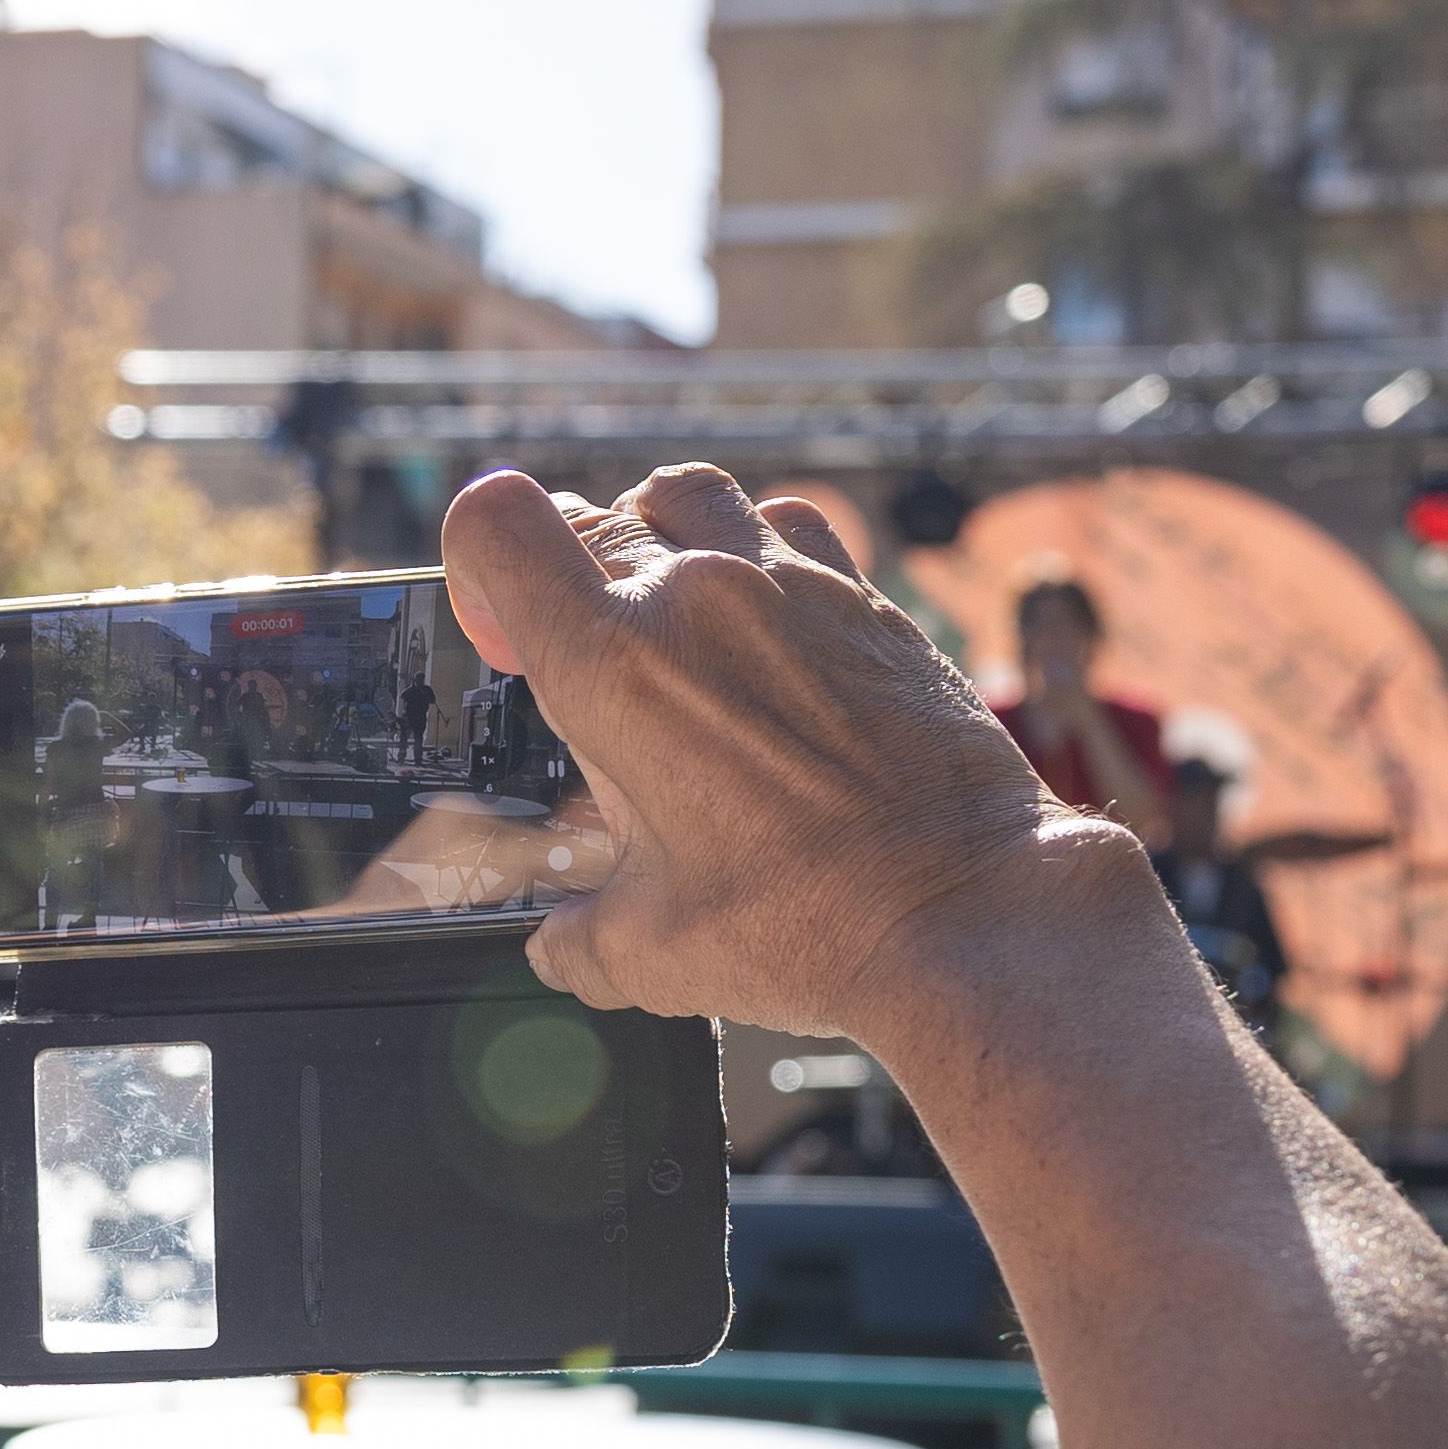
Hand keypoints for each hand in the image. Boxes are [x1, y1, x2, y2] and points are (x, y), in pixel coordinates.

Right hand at [440, 464, 1107, 1039]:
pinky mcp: (868, 599)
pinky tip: (768, 630)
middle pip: (588, 516)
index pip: (498, 522)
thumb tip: (560, 944)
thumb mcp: (653, 954)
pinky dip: (757, 555)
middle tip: (590, 671)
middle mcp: (697, 595)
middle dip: (567, 581)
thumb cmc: (813, 926)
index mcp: (614, 667)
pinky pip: (788, 527)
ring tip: (671, 625)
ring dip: (660, 540)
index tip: (503, 631)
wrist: (968, 911)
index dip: (479, 564)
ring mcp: (791, 584)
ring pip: (687, 495)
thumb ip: (580, 937)